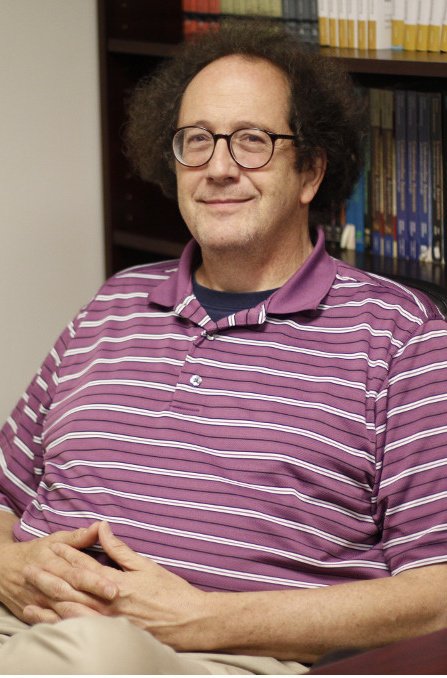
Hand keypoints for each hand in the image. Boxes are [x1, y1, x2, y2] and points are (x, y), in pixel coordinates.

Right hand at [0, 522, 117, 622]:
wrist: (2, 568)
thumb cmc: (35, 552)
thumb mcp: (54, 540)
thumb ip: (78, 537)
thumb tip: (100, 526)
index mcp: (52, 562)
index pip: (76, 572)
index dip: (95, 580)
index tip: (114, 586)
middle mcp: (45, 582)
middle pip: (69, 591)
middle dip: (91, 597)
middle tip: (113, 600)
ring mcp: (38, 600)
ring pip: (60, 608)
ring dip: (80, 614)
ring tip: (102, 619)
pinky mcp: (33, 612)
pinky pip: (49, 622)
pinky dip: (63, 626)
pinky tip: (80, 630)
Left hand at [24, 522, 209, 650]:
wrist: (190, 621)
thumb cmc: (172, 592)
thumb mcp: (146, 566)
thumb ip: (121, 550)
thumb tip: (103, 529)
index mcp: (118, 582)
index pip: (86, 566)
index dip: (67, 555)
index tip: (52, 547)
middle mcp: (110, 603)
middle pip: (73, 589)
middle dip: (49, 578)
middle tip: (29, 570)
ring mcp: (110, 623)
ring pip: (73, 612)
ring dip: (50, 604)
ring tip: (31, 597)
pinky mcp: (113, 637)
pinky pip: (83, 631)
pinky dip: (65, 625)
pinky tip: (52, 622)